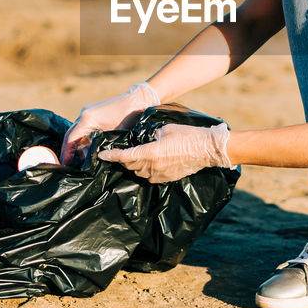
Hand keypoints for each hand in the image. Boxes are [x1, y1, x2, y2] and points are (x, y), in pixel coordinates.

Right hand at [59, 82, 158, 163]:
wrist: (138, 100)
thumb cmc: (130, 116)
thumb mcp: (116, 134)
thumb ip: (103, 145)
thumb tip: (97, 159)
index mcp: (87, 119)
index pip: (71, 138)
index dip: (66, 153)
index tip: (64, 164)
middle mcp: (84, 115)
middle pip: (71, 135)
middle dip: (68, 150)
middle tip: (68, 164)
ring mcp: (88, 113)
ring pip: (78, 132)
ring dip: (78, 145)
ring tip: (80, 160)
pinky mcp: (94, 114)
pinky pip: (84, 128)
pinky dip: (84, 139)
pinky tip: (88, 149)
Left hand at [99, 123, 233, 183]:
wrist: (207, 149)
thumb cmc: (187, 135)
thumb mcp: (165, 129)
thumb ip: (149, 135)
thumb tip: (142, 139)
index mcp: (151, 153)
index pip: (125, 156)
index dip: (111, 156)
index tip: (101, 155)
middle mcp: (153, 167)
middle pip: (130, 165)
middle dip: (122, 159)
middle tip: (118, 151)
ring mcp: (160, 175)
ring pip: (139, 172)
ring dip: (133, 165)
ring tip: (132, 156)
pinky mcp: (167, 178)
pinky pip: (150, 176)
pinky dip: (144, 170)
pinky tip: (147, 162)